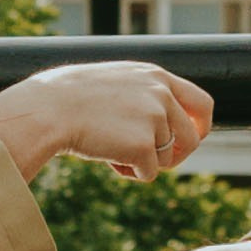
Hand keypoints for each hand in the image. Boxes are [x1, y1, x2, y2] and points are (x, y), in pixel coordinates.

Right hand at [0, 62, 213, 184]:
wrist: (48, 109)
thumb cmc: (71, 97)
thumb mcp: (115, 83)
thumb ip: (143, 95)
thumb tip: (161, 122)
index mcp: (156, 76)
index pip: (202, 102)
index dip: (199, 126)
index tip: (190, 139)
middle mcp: (161, 93)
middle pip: (192, 138)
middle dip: (177, 154)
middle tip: (154, 160)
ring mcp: (155, 118)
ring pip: (167, 159)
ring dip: (145, 162)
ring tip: (112, 149)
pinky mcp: (143, 145)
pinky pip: (148, 173)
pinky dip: (129, 172)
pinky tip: (107, 157)